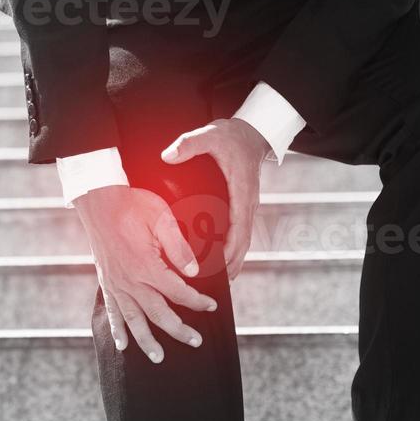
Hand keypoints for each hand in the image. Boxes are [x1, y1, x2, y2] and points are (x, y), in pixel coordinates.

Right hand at [73, 185, 217, 362]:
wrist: (99, 201)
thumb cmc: (133, 205)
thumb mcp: (162, 218)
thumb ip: (178, 247)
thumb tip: (193, 273)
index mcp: (147, 265)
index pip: (178, 291)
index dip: (197, 301)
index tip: (212, 306)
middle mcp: (130, 281)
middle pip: (158, 313)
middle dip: (179, 330)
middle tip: (196, 342)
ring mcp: (116, 285)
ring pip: (134, 320)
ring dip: (147, 341)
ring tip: (159, 358)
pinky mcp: (106, 283)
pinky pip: (112, 312)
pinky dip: (117, 330)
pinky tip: (123, 346)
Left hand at [160, 118, 269, 278]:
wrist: (252, 133)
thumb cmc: (231, 135)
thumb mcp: (210, 135)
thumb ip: (188, 144)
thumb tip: (167, 156)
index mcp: (242, 192)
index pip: (238, 228)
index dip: (229, 251)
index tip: (217, 268)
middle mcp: (248, 204)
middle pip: (243, 244)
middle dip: (230, 266)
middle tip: (212, 287)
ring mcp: (248, 208)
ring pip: (243, 243)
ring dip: (232, 264)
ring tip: (216, 285)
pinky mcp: (243, 208)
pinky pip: (240, 236)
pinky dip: (232, 253)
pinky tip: (220, 266)